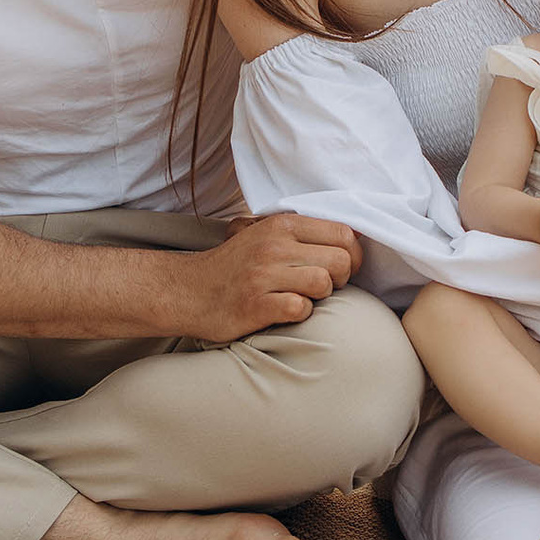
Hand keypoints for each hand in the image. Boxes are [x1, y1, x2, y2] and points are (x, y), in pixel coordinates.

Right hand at [181, 214, 362, 340]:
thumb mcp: (262, 234)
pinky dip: (299, 313)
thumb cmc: (233, 267)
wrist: (187, 291)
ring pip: (323, 284)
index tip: (343, 267)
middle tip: (324, 286)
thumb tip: (351, 233)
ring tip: (302, 297)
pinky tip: (284, 310)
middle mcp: (273, 246)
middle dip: (341, 278)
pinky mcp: (256, 305)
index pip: (343, 232)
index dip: (353, 253)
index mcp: (281, 225)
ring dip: (319, 297)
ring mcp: (263, 275)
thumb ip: (299, 231)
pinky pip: (300, 309)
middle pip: (340, 260)